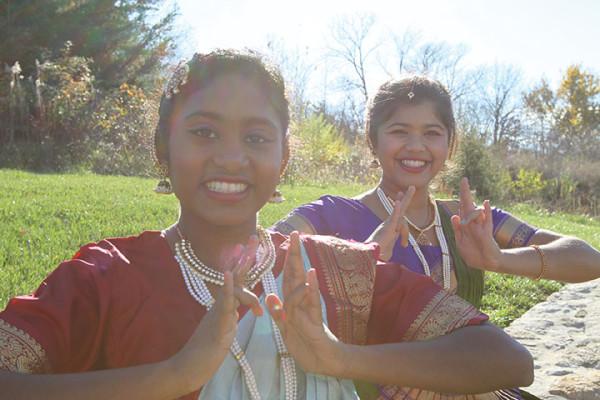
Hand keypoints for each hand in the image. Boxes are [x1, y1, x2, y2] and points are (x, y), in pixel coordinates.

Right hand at [170, 236, 262, 391]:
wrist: (190, 366)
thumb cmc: (207, 348)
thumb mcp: (223, 326)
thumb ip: (229, 313)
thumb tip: (236, 304)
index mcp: (225, 304)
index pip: (237, 280)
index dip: (244, 261)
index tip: (250, 243)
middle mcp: (221, 304)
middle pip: (234, 276)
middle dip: (244, 256)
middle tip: (253, 235)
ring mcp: (218, 312)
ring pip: (231, 287)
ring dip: (239, 267)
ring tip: (247, 251)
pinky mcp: (217, 325)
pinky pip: (223, 305)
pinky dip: (227, 289)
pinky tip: (228, 275)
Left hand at [266, 232, 344, 375]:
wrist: (323, 361)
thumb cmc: (305, 344)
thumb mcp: (285, 329)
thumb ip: (278, 313)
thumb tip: (269, 296)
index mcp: (292, 303)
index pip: (288, 276)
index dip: (285, 260)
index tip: (285, 241)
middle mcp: (301, 301)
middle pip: (295, 274)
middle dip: (294, 254)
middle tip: (294, 233)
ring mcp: (308, 309)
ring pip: (302, 284)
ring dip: (299, 265)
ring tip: (298, 247)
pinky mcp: (315, 320)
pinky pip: (312, 302)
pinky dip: (311, 288)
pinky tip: (311, 274)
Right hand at [367, 186, 415, 260]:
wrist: (370, 255)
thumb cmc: (377, 254)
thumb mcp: (386, 252)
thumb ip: (388, 251)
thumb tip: (386, 257)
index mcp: (391, 228)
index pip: (398, 215)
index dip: (399, 205)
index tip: (400, 196)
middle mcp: (390, 223)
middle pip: (401, 209)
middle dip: (406, 198)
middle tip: (412, 187)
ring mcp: (389, 224)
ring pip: (400, 210)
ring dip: (406, 198)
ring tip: (411, 188)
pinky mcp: (388, 227)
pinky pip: (394, 217)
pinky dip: (396, 210)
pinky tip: (399, 202)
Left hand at [450, 178, 502, 270]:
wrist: (486, 263)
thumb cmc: (473, 252)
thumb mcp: (461, 242)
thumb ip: (457, 229)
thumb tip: (454, 215)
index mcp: (465, 224)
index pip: (462, 208)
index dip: (461, 197)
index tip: (462, 182)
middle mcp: (473, 223)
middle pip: (468, 206)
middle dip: (465, 194)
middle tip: (463, 180)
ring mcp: (480, 227)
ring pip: (474, 212)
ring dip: (471, 206)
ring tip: (468, 198)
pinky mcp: (486, 234)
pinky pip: (486, 221)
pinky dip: (486, 213)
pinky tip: (485, 203)